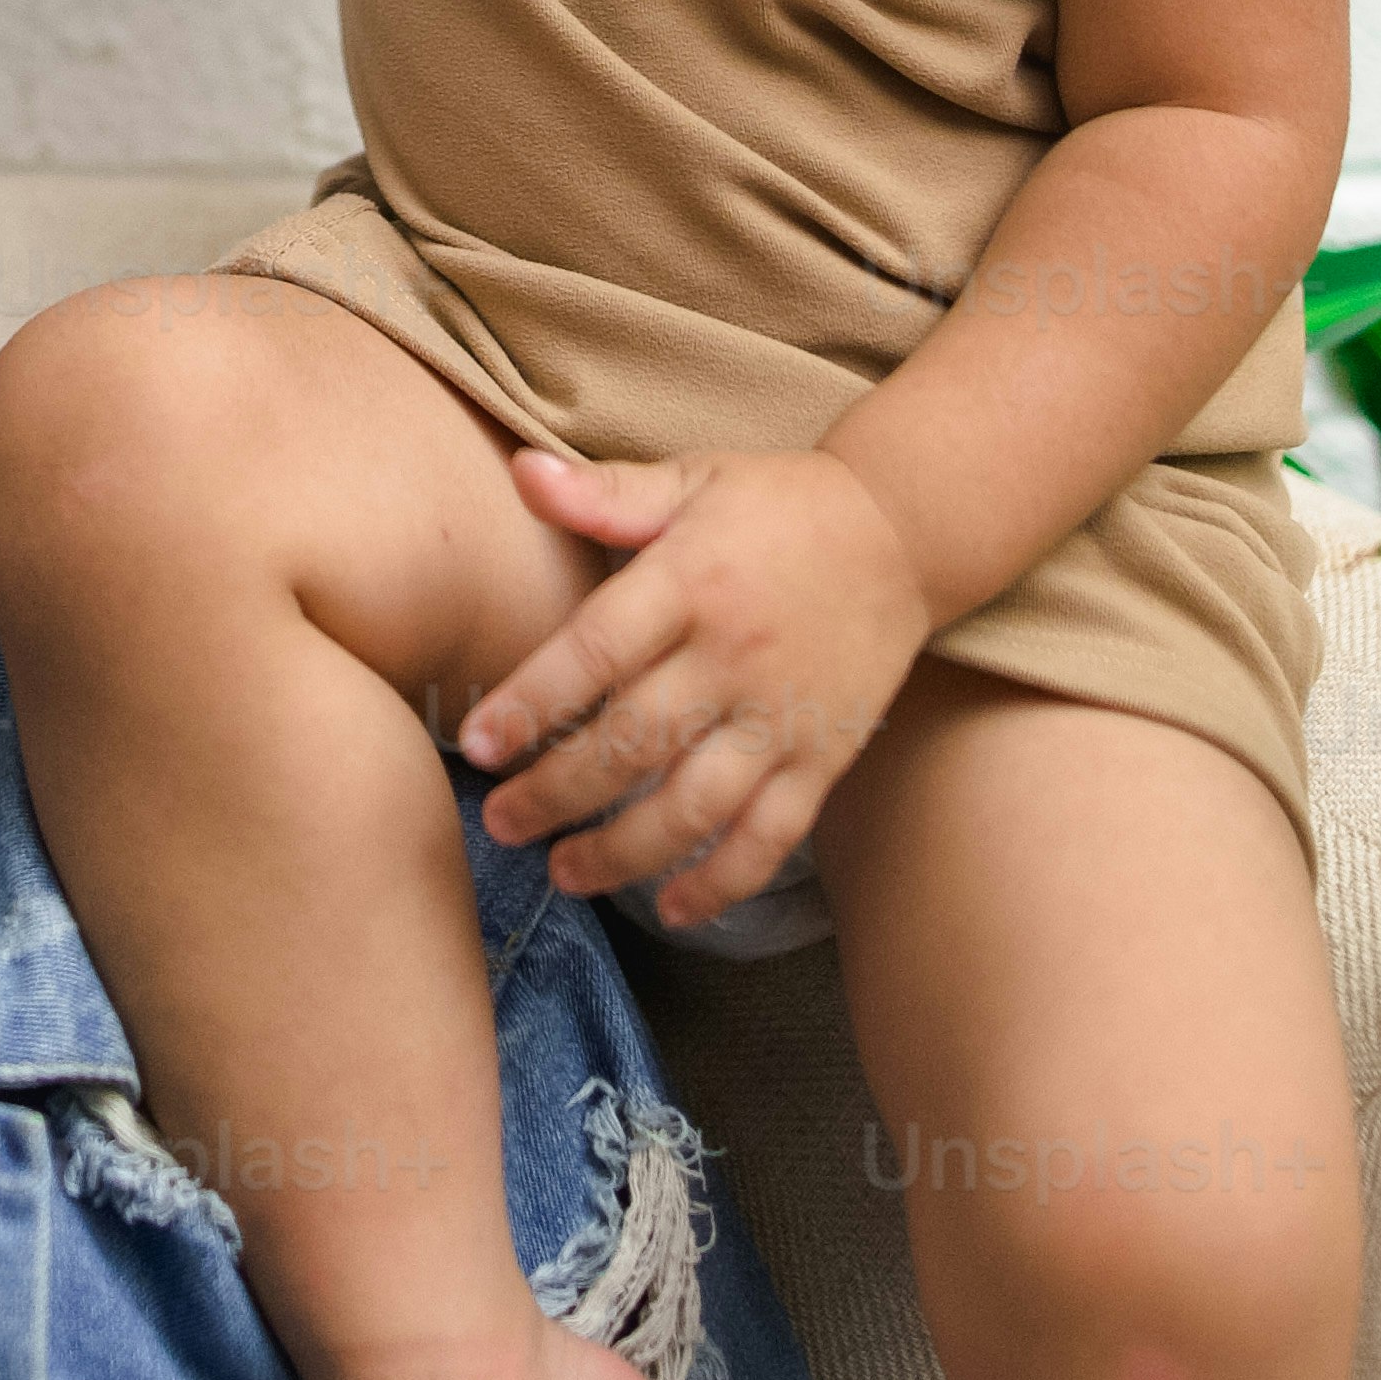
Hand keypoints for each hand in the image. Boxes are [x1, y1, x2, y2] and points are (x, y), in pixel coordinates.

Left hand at [458, 444, 931, 926]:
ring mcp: (782, 715)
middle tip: (499, 823)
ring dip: (625, 851)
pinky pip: (771, 835)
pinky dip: (724, 881)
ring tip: (563, 873)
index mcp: (690, 582)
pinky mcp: (824, 758)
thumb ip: (603, 492)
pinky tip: (673, 907)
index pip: (596, 651)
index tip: (477, 745)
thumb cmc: (778, 506)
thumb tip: (519, 472)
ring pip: (696, 805)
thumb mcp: (690, 479)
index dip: (531, 702)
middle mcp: (733, 656)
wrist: (904, 532)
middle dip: (557, 793)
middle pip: (634, 741)